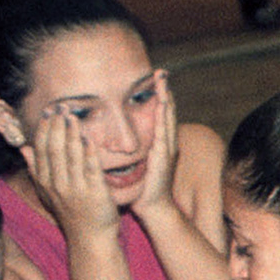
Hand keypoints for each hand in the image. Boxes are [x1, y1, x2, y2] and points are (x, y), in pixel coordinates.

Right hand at [24, 106, 118, 240]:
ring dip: (71, 134)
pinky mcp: (94, 193)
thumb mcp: (48, 191)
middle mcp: (57, 184)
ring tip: (72, 116)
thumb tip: (23, 147)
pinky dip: (89, 153)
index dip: (43, 130)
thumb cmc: (71, 211)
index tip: (47, 112)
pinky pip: (91, 169)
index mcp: (45, 182)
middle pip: (53, 150)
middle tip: (60, 107)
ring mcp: (75, 189)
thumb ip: (36, 168)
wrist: (90, 237)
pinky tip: (89, 138)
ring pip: (70, 157)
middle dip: (56, 127)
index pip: (41, 151)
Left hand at [129, 71, 179, 221]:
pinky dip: (164, 117)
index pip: (157, 115)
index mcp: (157, 142)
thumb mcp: (133, 163)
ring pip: (168, 118)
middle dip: (165, 91)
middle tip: (162, 72)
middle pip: (166, 111)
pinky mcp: (164, 156)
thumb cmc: (140, 187)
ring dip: (167, 99)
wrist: (152, 207)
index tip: (152, 79)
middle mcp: (165, 142)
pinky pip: (164, 132)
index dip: (156, 97)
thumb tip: (111, 138)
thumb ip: (128, 149)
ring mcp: (167, 148)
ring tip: (164, 82)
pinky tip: (163, 104)